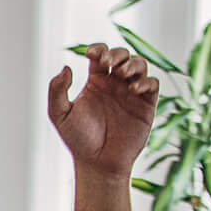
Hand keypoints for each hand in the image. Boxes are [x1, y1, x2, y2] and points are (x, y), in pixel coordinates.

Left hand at [49, 44, 158, 181]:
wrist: (97, 162)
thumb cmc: (78, 139)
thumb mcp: (60, 114)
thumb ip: (57, 91)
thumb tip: (65, 67)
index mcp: (96, 81)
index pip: (100, 56)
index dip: (98, 49)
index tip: (91, 54)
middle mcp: (115, 84)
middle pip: (122, 55)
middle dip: (117, 53)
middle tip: (107, 62)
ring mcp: (132, 93)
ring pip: (139, 65)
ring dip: (132, 64)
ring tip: (121, 74)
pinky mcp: (146, 104)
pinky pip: (152, 84)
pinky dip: (145, 81)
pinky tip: (133, 89)